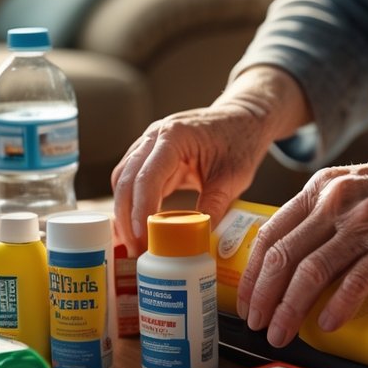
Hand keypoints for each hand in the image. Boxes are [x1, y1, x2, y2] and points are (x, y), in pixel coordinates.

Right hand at [111, 65, 311, 253]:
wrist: (244, 118)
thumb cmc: (241, 140)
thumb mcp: (234, 176)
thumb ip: (215, 205)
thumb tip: (197, 240)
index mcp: (174, 136)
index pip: (147, 176)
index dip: (140, 210)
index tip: (142, 238)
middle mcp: (155, 137)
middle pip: (126, 179)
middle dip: (126, 217)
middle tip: (134, 249)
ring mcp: (150, 145)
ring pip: (123, 180)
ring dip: (125, 212)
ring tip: (133, 243)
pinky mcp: (152, 157)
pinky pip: (134, 181)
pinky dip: (132, 204)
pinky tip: (137, 228)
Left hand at [237, 150, 367, 347]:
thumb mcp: (351, 188)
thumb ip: (319, 215)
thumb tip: (285, 259)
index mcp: (320, 188)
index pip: (271, 233)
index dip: (253, 273)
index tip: (247, 301)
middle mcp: (337, 201)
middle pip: (285, 256)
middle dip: (265, 298)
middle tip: (258, 324)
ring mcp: (366, 222)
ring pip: (312, 272)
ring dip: (291, 309)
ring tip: (283, 332)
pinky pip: (356, 281)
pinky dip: (338, 306)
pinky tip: (327, 324)